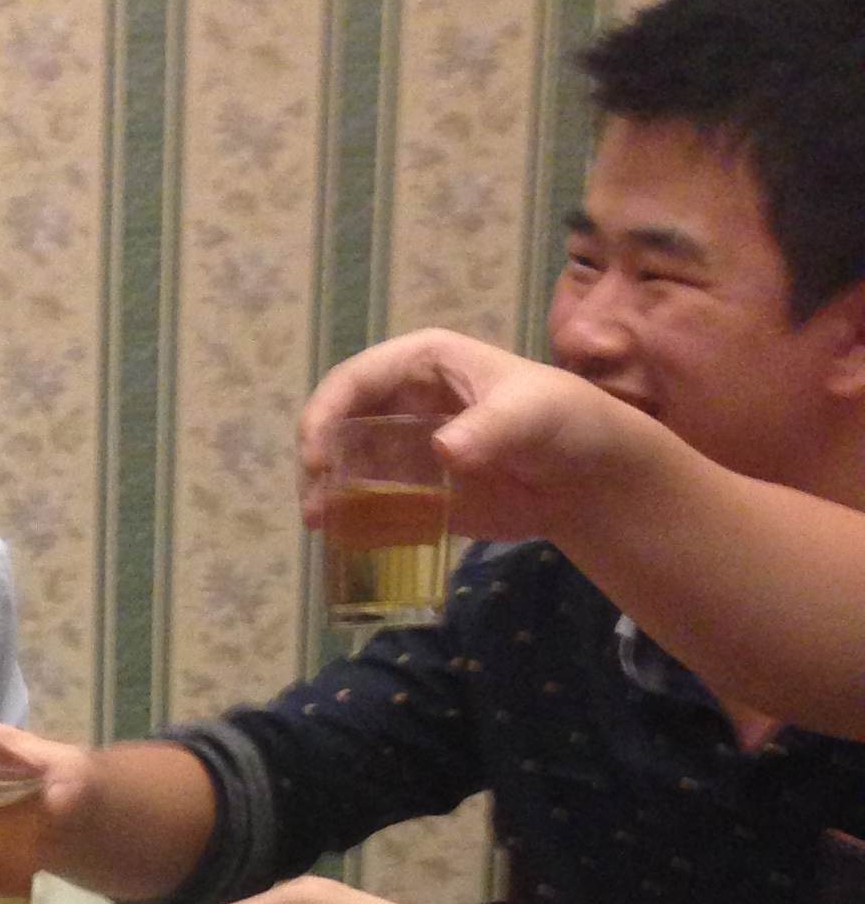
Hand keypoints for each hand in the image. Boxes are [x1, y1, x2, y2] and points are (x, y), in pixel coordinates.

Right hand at [299, 328, 650, 542]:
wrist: (587, 479)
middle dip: (317, 458)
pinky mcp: (413, 490)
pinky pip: (369, 501)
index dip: (326, 412)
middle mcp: (403, 401)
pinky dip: (351, 519)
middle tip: (315, 501)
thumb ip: (490, 429)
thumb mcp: (531, 414)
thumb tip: (444, 450)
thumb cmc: (563, 422)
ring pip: (345, 465)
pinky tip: (343, 541)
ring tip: (321, 524)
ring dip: (326, 493)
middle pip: (339, 423)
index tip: (316, 456)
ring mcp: (405, 447)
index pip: (357, 378)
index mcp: (423, 363)